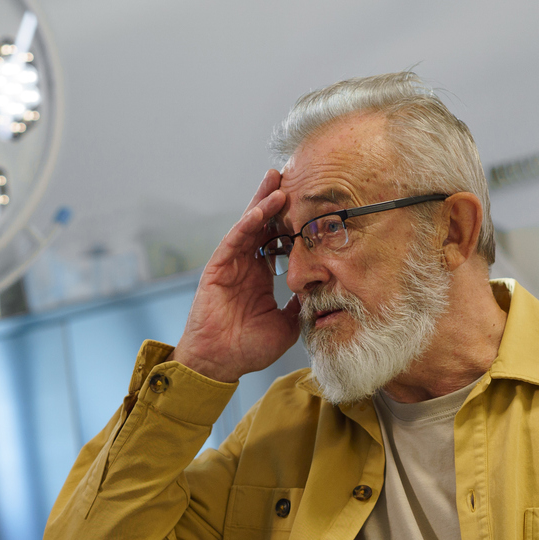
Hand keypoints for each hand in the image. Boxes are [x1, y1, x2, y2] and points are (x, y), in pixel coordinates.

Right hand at [171, 168, 301, 383]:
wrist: (220, 363)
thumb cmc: (247, 349)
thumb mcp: (286, 326)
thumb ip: (300, 307)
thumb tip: (320, 293)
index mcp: (261, 278)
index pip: (279, 241)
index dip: (293, 223)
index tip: (311, 205)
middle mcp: (247, 266)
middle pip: (264, 225)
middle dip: (277, 201)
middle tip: (293, 176)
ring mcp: (231, 264)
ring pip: (249, 225)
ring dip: (264, 202)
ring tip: (278, 180)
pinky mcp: (218, 267)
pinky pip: (235, 238)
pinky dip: (249, 222)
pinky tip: (263, 207)